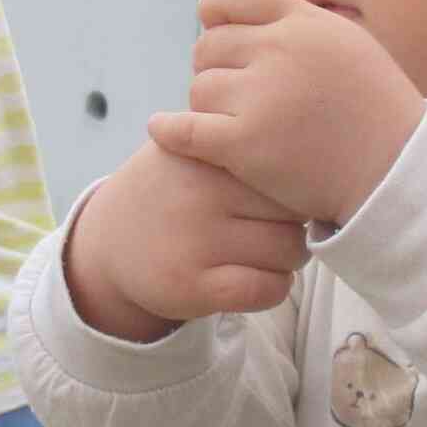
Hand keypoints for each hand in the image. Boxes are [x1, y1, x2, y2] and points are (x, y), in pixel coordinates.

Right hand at [63, 141, 309, 341]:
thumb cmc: (173, 188)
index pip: (285, 163)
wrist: (108, 242)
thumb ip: (240, 137)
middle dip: (300, 219)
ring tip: (271, 250)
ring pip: (289, 250)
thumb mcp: (192, 145)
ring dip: (291, 257)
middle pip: (295, 207)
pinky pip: (267, 289)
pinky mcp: (192, 286)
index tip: (290, 189)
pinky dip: (275, 287)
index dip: (297, 181)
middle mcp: (199, 191)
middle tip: (284, 224)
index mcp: (204, 150)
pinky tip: (260, 279)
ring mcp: (195, 240)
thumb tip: (318, 143)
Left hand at [149, 0, 425, 225]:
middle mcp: (280, 50)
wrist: (396, 172)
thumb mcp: (350, 46)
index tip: (212, 25)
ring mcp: (260, 97)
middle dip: (214, 67)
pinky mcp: (244, 144)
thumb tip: (256, 10)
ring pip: (199, 88)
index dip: (216, 9)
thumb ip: (303, 25)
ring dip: (208, 106)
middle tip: (232, 94)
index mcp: (305, 22)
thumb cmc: (378, 113)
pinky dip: (170, 130)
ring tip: (234, 124)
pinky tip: (162, 129)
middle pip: (210, 46)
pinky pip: (187, 129)